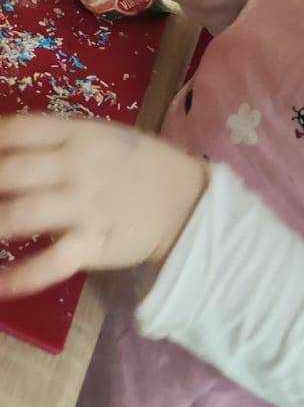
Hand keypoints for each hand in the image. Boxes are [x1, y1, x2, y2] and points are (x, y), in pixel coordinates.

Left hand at [0, 115, 207, 297]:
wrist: (183, 199)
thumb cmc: (133, 165)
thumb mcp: (100, 137)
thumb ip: (56, 141)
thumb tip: (3, 148)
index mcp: (78, 133)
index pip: (18, 129)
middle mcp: (76, 165)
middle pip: (9, 171)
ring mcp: (84, 206)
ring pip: (22, 215)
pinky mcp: (93, 245)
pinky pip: (51, 263)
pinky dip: (20, 277)